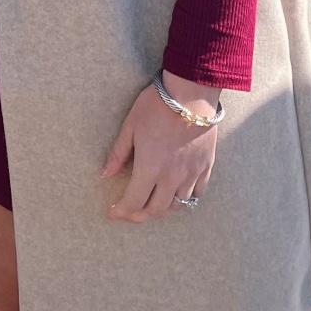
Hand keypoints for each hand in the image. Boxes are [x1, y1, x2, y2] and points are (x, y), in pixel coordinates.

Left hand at [101, 72, 218, 222]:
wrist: (191, 94)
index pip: (133, 202)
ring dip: (162, 209)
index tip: (112, 213)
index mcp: (150, 168)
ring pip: (178, 205)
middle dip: (139, 215)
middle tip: (129, 213)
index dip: (121, 212)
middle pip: (156, 210)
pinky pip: (197, 194)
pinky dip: (185, 199)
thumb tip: (104, 174)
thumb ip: (118, 153)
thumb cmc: (156, 106)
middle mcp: (172, 177)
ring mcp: (192, 174)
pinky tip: (176, 194)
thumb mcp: (130, 126)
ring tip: (151, 204)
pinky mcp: (206, 167)